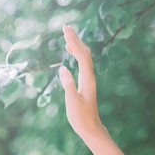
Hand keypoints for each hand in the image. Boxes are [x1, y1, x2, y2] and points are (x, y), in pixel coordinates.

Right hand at [60, 26, 104, 143]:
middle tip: (66, 26)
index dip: (74, 42)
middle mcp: (90, 77)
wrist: (91, 128)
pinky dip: (76, 54)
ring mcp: (89, 79)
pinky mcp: (86, 83)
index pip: (82, 56)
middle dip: (76, 39)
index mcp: (87, 79)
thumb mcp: (72, 102)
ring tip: (67, 34)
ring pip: (85, 57)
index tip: (65, 31)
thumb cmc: (81, 118)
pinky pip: (82, 63)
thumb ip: (68, 85)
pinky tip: (70, 51)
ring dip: (76, 45)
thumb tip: (62, 69)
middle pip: (85, 53)